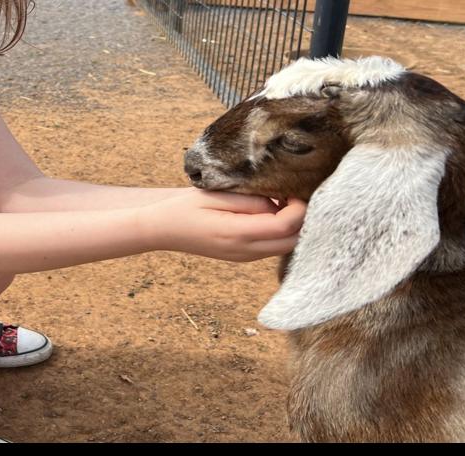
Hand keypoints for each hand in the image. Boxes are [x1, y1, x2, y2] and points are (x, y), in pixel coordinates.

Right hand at [140, 189, 305, 261]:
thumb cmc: (186, 207)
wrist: (163, 230)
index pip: (285, 226)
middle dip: (301, 218)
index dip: (299, 208)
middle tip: (293, 193)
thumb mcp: (217, 195)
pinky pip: (273, 246)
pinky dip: (280, 230)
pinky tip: (270, 210)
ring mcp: (245, 257)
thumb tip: (278, 203)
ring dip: (291, 225)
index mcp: (238, 234)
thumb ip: (250, 200)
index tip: (294, 188)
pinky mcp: (244, 256)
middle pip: (293, 241)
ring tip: (280, 200)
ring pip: (286, 246)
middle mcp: (245, 251)